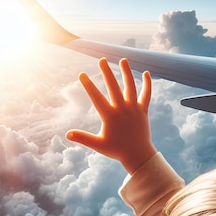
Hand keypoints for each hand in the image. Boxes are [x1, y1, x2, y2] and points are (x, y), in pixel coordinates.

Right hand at [67, 58, 156, 174]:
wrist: (138, 155)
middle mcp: (122, 110)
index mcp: (110, 116)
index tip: (82, 74)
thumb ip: (83, 138)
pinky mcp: (143, 111)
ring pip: (131, 87)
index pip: (97, 97)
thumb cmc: (117, 150)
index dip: (88, 85)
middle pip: (114, 87)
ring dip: (127, 72)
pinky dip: (147, 84)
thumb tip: (67, 134)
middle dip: (107, 72)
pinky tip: (146, 73)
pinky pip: (146, 95)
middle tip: (102, 60)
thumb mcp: (98, 145)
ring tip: (123, 60)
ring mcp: (134, 109)